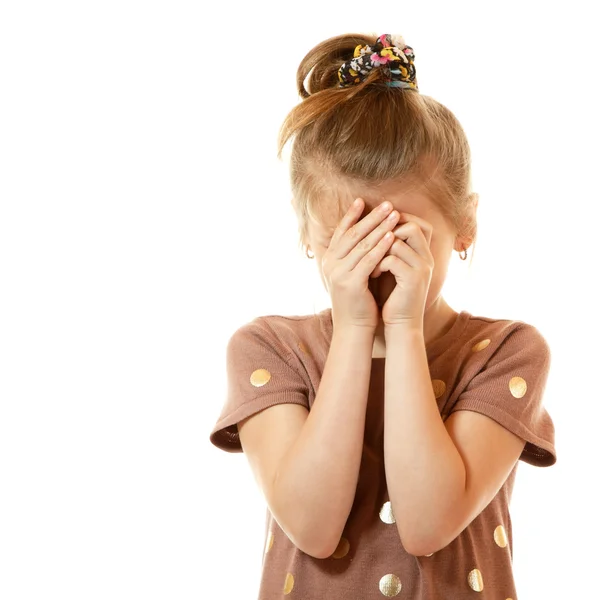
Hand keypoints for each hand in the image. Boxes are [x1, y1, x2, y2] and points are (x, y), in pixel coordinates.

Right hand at [322, 197, 400, 330]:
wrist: (353, 327)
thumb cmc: (357, 300)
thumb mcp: (351, 273)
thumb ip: (353, 256)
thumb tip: (363, 234)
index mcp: (328, 259)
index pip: (341, 232)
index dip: (351, 215)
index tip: (363, 200)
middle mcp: (330, 264)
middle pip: (353, 234)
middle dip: (371, 217)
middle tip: (387, 203)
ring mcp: (339, 273)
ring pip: (362, 244)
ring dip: (380, 227)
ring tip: (394, 214)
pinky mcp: (351, 282)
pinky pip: (368, 259)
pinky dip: (380, 246)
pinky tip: (392, 236)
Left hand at [370, 212, 433, 327]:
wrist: (400, 324)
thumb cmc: (391, 295)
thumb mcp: (392, 268)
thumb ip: (389, 248)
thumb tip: (373, 226)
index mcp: (423, 253)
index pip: (419, 223)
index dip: (399, 220)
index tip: (378, 228)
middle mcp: (426, 257)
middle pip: (412, 226)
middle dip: (388, 231)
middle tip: (372, 244)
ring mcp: (422, 268)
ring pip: (398, 241)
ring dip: (378, 249)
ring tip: (369, 263)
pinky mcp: (413, 279)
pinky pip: (392, 259)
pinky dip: (379, 264)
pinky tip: (372, 274)